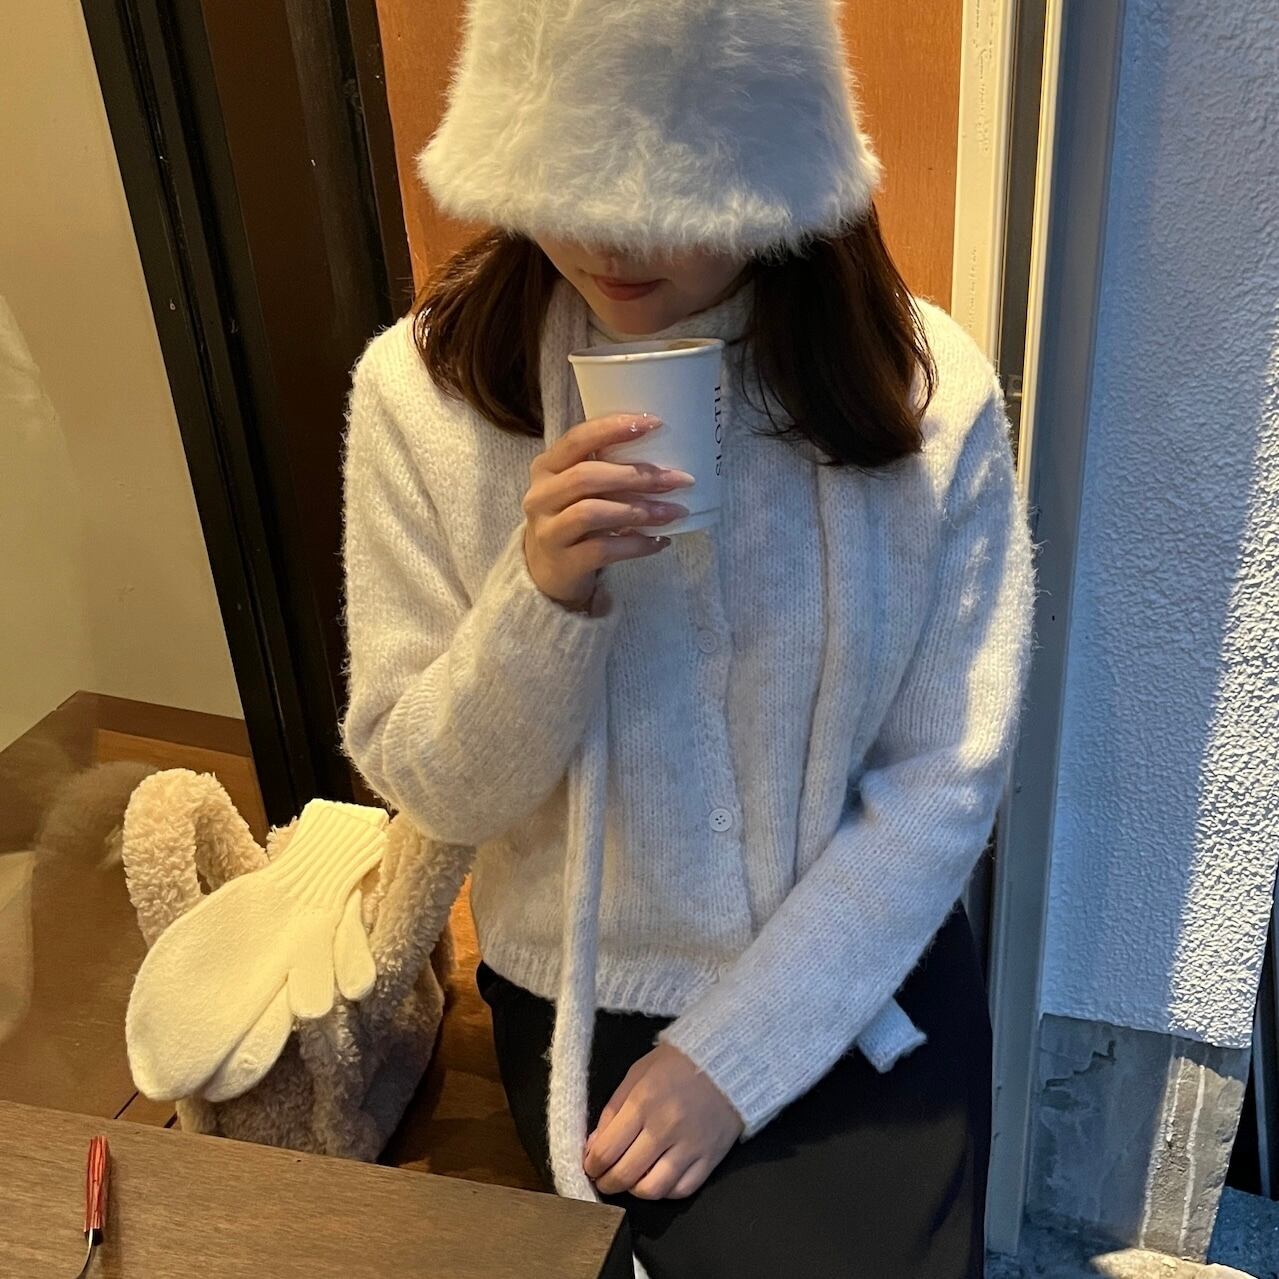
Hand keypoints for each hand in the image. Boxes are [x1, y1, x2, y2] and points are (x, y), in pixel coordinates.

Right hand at [522, 413, 694, 608]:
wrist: (548, 573)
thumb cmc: (572, 519)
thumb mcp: (579, 489)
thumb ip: (604, 470)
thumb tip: (664, 461)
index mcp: (546, 467)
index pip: (577, 439)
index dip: (613, 428)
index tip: (655, 423)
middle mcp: (540, 496)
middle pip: (586, 477)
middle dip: (637, 476)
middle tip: (678, 479)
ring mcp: (548, 531)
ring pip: (592, 513)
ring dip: (639, 511)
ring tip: (673, 512)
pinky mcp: (563, 562)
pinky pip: (603, 550)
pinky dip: (636, 544)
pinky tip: (659, 541)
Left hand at [583, 1043, 743, 1199]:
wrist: (727, 1059)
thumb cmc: (676, 1063)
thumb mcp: (636, 1074)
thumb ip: (612, 1110)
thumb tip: (593, 1147)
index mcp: (643, 1102)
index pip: (607, 1150)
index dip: (592, 1165)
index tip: (590, 1166)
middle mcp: (665, 1127)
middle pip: (626, 1174)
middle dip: (607, 1183)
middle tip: (604, 1180)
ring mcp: (690, 1146)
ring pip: (653, 1189)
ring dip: (634, 1191)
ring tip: (630, 1181)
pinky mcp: (710, 1158)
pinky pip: (682, 1190)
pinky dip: (665, 1191)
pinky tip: (658, 1179)